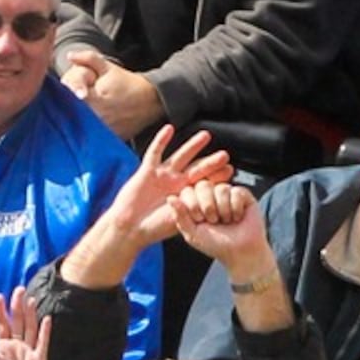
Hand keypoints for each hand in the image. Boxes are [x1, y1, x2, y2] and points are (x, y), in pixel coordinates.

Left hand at [0, 287, 49, 359]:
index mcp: (2, 347)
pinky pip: (42, 343)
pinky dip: (44, 331)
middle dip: (17, 306)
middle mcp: (16, 346)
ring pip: (29, 328)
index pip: (1, 325)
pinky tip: (45, 319)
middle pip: (17, 321)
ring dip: (30, 314)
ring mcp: (28, 351)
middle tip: (18, 290)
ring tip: (29, 299)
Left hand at [61, 50, 162, 141]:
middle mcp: (97, 117)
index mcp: (94, 98)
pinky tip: (85, 131)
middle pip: (72, 118)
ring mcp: (103, 131)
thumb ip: (88, 59)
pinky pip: (92, 140)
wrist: (150, 100)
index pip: (70, 100)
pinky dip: (87, 136)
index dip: (65, 98)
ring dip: (76, 125)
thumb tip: (70, 56)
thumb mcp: (108, 67)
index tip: (64, 97)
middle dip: (68, 112)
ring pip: (81, 131)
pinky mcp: (108, 140)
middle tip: (66, 109)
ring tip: (74, 121)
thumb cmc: (126, 83)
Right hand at [63, 124, 232, 287]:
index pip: (204, 183)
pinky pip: (155, 153)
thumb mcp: (178, 219)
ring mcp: (162, 176)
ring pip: (180, 157)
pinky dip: (161, 141)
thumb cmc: (152, 229)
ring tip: (206, 136)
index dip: (216, 177)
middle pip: (196, 168)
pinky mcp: (146, 172)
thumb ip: (192, 207)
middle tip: (224, 155)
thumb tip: (209, 198)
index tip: (230, 170)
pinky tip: (169, 129)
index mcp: (184, 197)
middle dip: (210, 162)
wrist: (129, 230)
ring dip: (192, 146)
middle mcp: (175, 184)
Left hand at [170, 178, 271, 272]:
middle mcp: (211, 196)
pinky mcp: (243, 194)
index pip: (188, 190)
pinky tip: (237, 217)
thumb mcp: (192, 234)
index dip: (193, 205)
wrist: (239, 252)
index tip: (199, 220)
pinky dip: (235, 209)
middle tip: (214, 221)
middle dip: (208, 207)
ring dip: (223, 211)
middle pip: (204, 185)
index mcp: (197, 203)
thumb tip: (170, 198)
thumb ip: (180, 216)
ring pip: (221, 188)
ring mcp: (227, 193)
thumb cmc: (216, 245)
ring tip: (226, 221)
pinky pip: (236, 192)